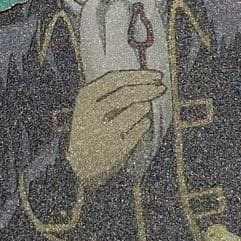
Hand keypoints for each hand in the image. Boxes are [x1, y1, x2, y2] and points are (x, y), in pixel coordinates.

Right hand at [66, 69, 165, 188]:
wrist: (79, 166)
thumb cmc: (90, 130)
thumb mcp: (90, 107)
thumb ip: (112, 91)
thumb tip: (148, 78)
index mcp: (85, 98)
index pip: (114, 78)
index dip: (138, 75)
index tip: (156, 75)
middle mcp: (91, 113)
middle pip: (127, 93)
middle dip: (149, 88)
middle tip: (162, 88)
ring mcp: (104, 132)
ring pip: (137, 109)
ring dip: (145, 106)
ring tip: (143, 109)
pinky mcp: (118, 148)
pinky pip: (141, 127)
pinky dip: (144, 123)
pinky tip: (140, 124)